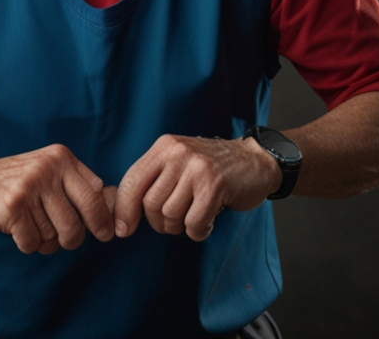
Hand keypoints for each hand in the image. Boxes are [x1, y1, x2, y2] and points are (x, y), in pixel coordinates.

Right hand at [0, 144, 114, 253]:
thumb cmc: (12, 184)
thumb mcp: (46, 172)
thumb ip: (76, 185)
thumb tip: (114, 205)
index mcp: (62, 157)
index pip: (96, 196)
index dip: (102, 220)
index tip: (105, 234)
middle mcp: (48, 168)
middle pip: (79, 221)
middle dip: (74, 238)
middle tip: (66, 240)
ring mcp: (30, 185)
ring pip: (56, 235)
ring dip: (44, 241)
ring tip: (30, 226)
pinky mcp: (12, 206)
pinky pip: (33, 242)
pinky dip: (26, 244)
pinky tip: (15, 229)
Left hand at [113, 135, 280, 241]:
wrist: (255, 160)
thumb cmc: (212, 168)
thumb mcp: (179, 162)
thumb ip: (154, 180)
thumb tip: (123, 216)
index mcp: (164, 147)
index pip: (131, 181)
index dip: (124, 210)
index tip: (123, 230)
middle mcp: (178, 153)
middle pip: (150, 204)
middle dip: (160, 222)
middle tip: (175, 220)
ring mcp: (196, 168)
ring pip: (171, 215)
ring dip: (181, 226)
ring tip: (194, 216)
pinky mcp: (215, 185)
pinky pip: (193, 223)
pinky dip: (199, 231)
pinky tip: (207, 220)